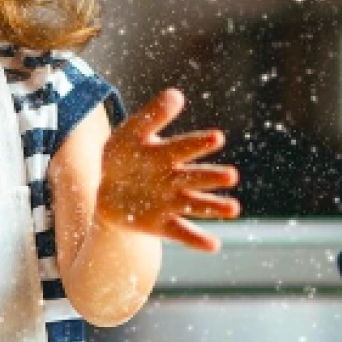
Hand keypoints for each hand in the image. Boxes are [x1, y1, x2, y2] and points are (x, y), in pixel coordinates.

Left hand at [97, 88, 240, 251]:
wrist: (108, 191)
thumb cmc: (123, 157)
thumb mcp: (130, 134)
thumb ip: (151, 116)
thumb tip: (176, 94)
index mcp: (167, 154)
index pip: (185, 147)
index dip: (199, 143)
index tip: (217, 138)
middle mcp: (175, 178)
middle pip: (195, 177)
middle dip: (212, 176)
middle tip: (231, 175)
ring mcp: (170, 202)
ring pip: (195, 204)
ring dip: (214, 207)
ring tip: (234, 209)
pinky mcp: (162, 225)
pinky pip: (181, 233)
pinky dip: (197, 240)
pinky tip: (214, 246)